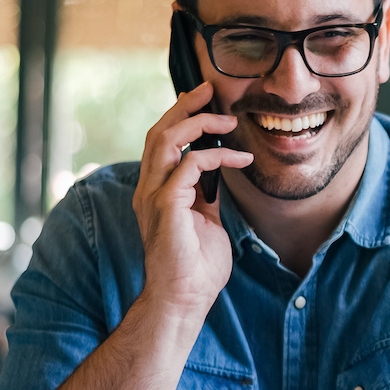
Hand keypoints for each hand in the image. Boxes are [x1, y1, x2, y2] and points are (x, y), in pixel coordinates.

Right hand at [133, 83, 253, 316]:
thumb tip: (218, 176)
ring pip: (166, 140)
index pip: (162, 142)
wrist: (185, 299)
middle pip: (158, 132)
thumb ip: (206, 196)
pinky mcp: (166, 205)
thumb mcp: (206, 221)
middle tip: (210, 90)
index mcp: (157, 191)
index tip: (206, 103)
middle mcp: (149, 189)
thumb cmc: (197, 266)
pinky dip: (215, 156)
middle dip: (184, 106)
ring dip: (197, 123)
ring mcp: (153, 196)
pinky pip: (188, 165)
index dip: (181, 117)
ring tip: (226, 119)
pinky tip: (240, 159)